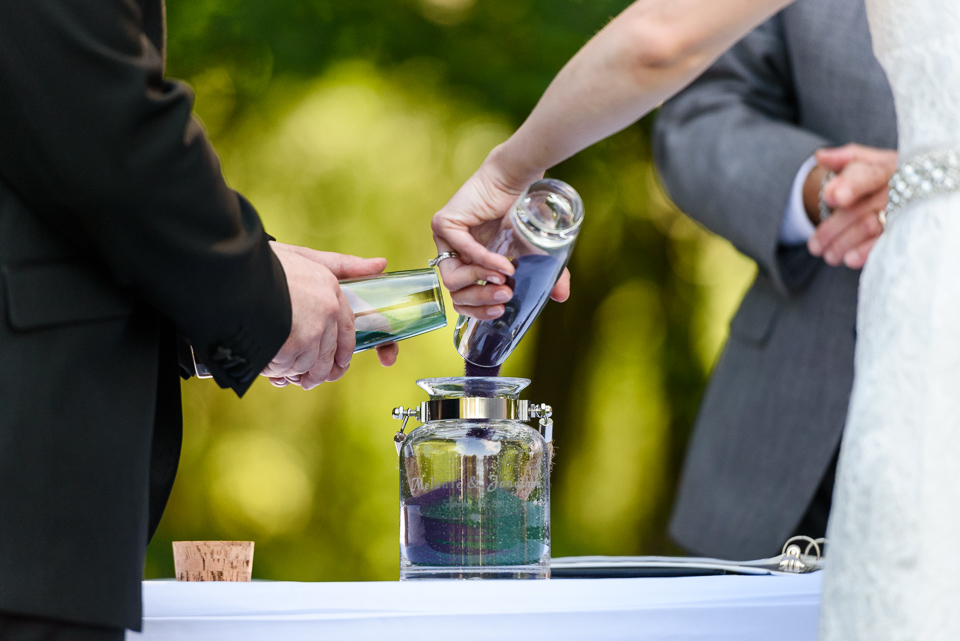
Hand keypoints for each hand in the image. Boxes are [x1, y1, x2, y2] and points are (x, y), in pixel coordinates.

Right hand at [263, 242, 398, 389]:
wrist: (229, 269)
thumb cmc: (261, 263)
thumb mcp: (304, 257)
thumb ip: (343, 264)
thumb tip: (382, 263)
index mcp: (331, 289)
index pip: (347, 329)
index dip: (343, 351)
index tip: (339, 364)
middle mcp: (327, 311)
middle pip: (329, 355)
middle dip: (318, 371)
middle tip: (306, 381)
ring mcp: (311, 330)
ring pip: (308, 366)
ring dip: (292, 371)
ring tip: (275, 366)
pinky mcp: (292, 346)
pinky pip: (287, 369)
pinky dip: (275, 370)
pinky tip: (264, 362)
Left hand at [431, 151, 570, 319]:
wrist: (519, 181)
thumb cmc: (524, 212)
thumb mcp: (536, 252)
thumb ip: (547, 276)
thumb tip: (562, 297)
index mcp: (468, 266)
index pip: (463, 300)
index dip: (479, 312)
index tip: (501, 311)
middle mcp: (453, 255)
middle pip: (455, 294)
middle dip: (482, 301)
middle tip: (506, 296)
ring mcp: (445, 240)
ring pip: (451, 280)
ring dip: (480, 283)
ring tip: (505, 280)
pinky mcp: (443, 224)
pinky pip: (461, 251)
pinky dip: (483, 261)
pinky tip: (504, 264)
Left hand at [805, 144, 896, 268]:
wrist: (906, 187)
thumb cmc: (877, 175)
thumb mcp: (863, 161)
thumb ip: (843, 158)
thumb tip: (820, 156)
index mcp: (886, 166)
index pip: (867, 175)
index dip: (850, 185)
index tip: (831, 197)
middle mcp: (900, 187)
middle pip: (861, 209)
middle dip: (832, 228)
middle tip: (814, 246)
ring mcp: (906, 209)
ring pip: (870, 227)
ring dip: (844, 243)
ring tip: (827, 255)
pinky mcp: (909, 229)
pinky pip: (887, 242)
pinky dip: (867, 252)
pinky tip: (849, 260)